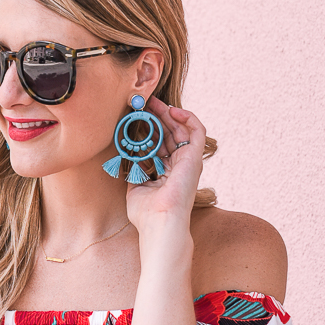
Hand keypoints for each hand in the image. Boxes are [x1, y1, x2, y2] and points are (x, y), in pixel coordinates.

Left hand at [124, 98, 205, 231]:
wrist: (159, 221)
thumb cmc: (147, 213)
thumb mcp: (135, 188)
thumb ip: (135, 173)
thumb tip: (127, 160)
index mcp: (167, 173)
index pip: (160, 145)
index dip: (151, 129)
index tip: (137, 117)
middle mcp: (179, 165)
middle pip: (170, 134)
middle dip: (157, 117)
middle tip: (144, 104)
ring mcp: (188, 161)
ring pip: (182, 130)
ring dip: (168, 114)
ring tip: (153, 103)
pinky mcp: (195, 158)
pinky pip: (197, 131)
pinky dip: (187, 117)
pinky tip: (171, 110)